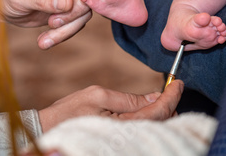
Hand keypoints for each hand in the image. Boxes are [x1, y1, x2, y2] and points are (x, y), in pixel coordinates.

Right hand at [38, 80, 183, 131]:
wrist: (47, 130)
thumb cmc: (69, 113)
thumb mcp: (98, 96)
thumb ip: (128, 99)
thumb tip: (152, 95)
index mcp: (126, 126)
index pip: (159, 110)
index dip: (171, 96)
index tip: (177, 82)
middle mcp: (128, 137)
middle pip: (161, 121)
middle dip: (169, 105)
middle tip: (171, 89)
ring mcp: (124, 141)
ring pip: (153, 127)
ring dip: (161, 112)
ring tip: (163, 98)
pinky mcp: (119, 142)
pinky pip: (142, 131)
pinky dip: (151, 119)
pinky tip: (149, 110)